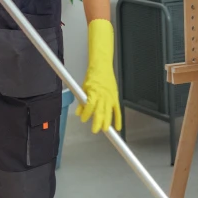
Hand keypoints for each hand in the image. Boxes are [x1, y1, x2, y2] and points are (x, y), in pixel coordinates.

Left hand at [76, 19, 121, 133]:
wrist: (102, 67)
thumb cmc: (92, 76)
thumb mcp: (83, 88)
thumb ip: (81, 101)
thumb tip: (79, 112)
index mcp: (94, 92)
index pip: (90, 106)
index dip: (86, 114)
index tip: (83, 119)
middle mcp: (103, 96)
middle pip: (101, 111)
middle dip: (98, 122)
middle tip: (95, 130)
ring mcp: (110, 97)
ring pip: (109, 112)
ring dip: (107, 122)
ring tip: (105, 130)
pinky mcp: (115, 97)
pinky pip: (118, 110)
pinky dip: (118, 119)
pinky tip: (117, 127)